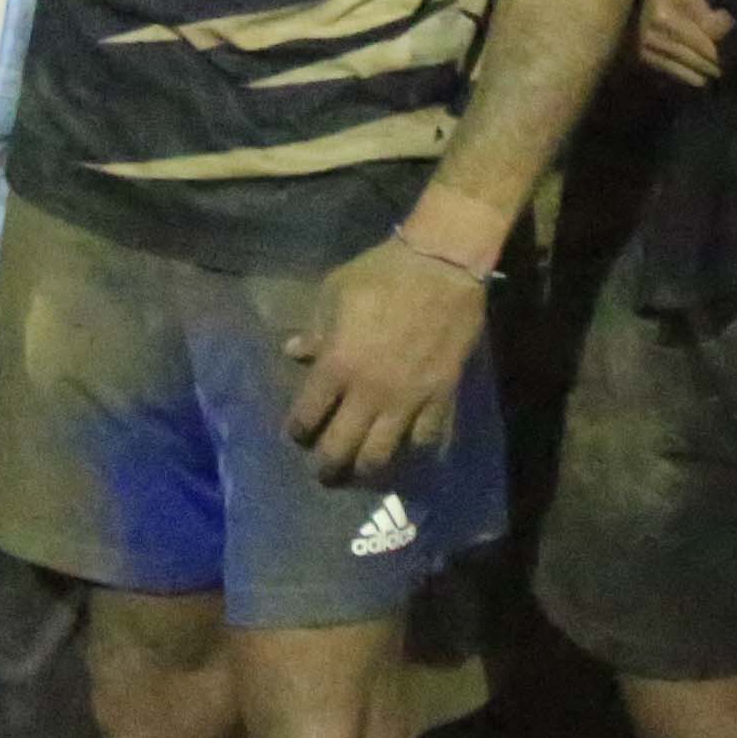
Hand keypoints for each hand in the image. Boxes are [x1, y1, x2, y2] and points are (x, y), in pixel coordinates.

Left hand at [279, 240, 483, 486]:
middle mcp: (368, 392)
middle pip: (340, 449)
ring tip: (361, 470)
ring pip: (381, 455)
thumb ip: (315, 328)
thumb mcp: (336, 291)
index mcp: (337, 365)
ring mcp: (406, 400)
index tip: (298, 433)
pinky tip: (408, 452)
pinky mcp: (440, 397)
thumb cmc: (383, 273)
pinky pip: (426, 439)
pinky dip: (414, 451)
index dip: (297, 431)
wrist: (443, 266)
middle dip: (327, 467)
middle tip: (324, 471)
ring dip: (365, 469)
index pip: (306, 416)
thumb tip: (294, 352)